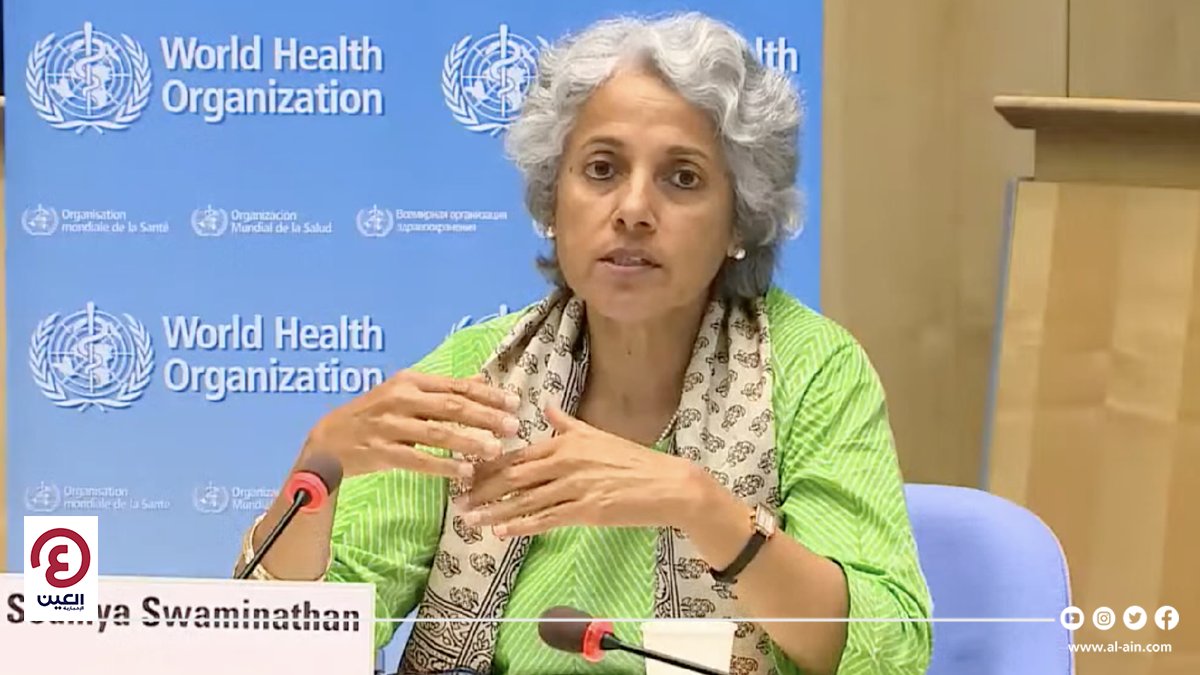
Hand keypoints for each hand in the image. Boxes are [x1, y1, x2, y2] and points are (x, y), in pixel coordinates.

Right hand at [303, 370, 521, 478]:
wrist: (328, 439)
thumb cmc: (374, 414)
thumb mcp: (405, 392)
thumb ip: (443, 389)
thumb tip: (483, 381)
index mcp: (409, 381)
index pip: (456, 386)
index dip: (488, 395)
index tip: (515, 403)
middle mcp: (399, 399)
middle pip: (451, 407)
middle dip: (486, 416)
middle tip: (513, 427)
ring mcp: (389, 425)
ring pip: (437, 433)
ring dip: (469, 441)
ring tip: (496, 450)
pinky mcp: (380, 452)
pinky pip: (418, 460)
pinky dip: (444, 465)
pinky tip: (465, 471)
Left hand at [459, 404, 705, 536]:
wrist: (667, 484)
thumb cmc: (633, 460)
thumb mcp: (597, 434)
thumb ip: (567, 424)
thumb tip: (548, 406)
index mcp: (565, 443)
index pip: (518, 454)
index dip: (488, 465)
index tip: (466, 473)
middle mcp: (566, 462)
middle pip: (513, 477)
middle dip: (482, 489)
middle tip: (457, 500)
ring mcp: (575, 487)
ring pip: (525, 500)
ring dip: (493, 511)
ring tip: (469, 520)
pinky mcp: (586, 511)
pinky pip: (546, 520)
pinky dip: (521, 525)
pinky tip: (501, 532)